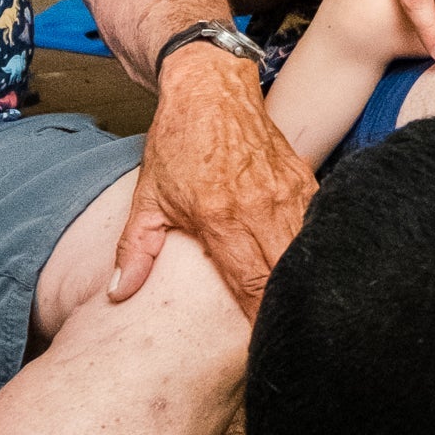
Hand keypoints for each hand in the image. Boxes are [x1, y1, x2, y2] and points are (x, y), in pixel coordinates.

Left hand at [110, 47, 315, 319]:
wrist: (209, 84)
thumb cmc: (178, 139)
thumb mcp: (149, 196)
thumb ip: (136, 249)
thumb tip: (119, 295)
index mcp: (222, 216)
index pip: (253, 287)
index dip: (261, 323)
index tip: (263, 350)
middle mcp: (260, 205)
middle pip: (286, 275)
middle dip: (287, 310)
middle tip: (287, 339)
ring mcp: (286, 189)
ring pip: (306, 251)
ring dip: (302, 280)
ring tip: (303, 313)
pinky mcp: (302, 176)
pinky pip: (314, 223)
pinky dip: (312, 248)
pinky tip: (309, 269)